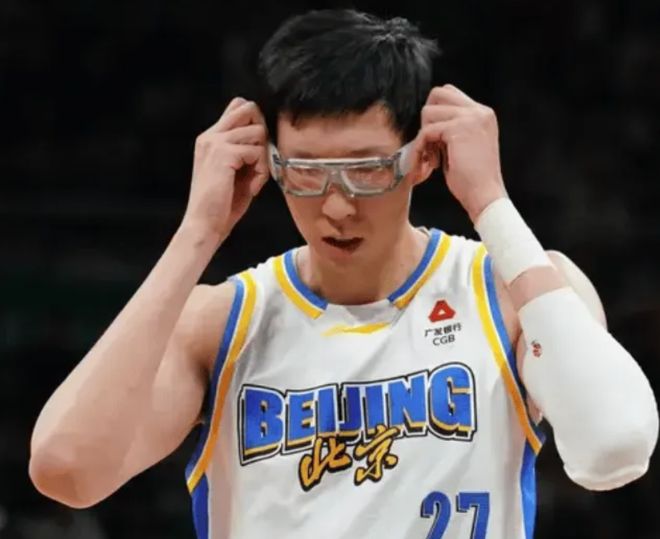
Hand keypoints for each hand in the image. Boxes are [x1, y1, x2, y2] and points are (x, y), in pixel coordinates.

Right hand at [181, 97, 268, 242]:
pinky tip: (252, 188)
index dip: (256, 123)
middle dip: (263, 133)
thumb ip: (245, 151)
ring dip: (263, 158)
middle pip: (248, 108)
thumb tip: (265, 137)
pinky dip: (261, 172)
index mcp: (210, 138)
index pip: (238, 107)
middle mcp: (210, 136)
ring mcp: (216, 142)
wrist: (204, 224)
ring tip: (254, 179)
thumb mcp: (235, 171)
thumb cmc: (221, 204)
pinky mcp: (224, 153)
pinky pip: (258, 152)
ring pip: (258, 132)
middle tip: (260, 160)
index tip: (257, 151)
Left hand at [417, 85, 506, 222]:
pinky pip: (426, 131)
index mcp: (483, 114)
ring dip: (424, 135)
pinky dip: (421, 147)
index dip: (436, 114)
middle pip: (438, 93)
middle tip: (430, 143)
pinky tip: (431, 163)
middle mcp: (479, 111)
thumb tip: (429, 122)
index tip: (436, 139)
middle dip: (427, 117)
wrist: (485, 195)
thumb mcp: (465, 146)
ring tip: (433, 156)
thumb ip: (453, 129)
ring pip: (428, 111)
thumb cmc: (473, 179)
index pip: (450, 94)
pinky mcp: (458, 129)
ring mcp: (470, 118)